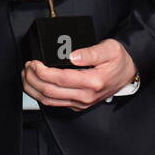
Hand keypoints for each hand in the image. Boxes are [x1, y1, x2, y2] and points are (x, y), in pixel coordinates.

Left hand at [22, 38, 136, 111]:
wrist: (128, 73)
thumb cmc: (119, 60)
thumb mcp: (110, 49)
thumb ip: (92, 52)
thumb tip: (74, 56)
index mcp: (93, 82)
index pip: (59, 79)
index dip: (42, 71)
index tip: (34, 62)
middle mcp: (86, 96)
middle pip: (50, 91)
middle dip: (33, 79)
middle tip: (27, 67)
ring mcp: (81, 103)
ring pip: (49, 100)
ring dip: (33, 88)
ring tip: (26, 75)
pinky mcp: (78, 105)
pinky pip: (54, 103)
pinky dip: (40, 94)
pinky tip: (35, 84)